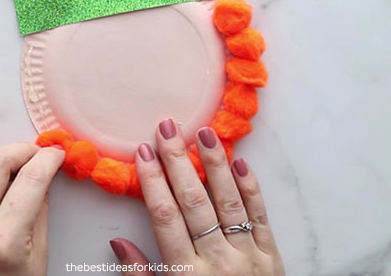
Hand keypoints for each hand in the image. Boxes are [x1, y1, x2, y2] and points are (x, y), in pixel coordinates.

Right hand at [110, 119, 283, 275]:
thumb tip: (118, 243)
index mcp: (188, 274)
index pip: (166, 218)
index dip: (153, 182)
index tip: (143, 154)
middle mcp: (219, 260)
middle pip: (194, 202)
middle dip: (178, 162)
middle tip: (166, 129)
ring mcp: (249, 255)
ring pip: (229, 203)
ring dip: (215, 165)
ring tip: (203, 133)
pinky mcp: (272, 255)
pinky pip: (261, 217)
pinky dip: (251, 189)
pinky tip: (240, 163)